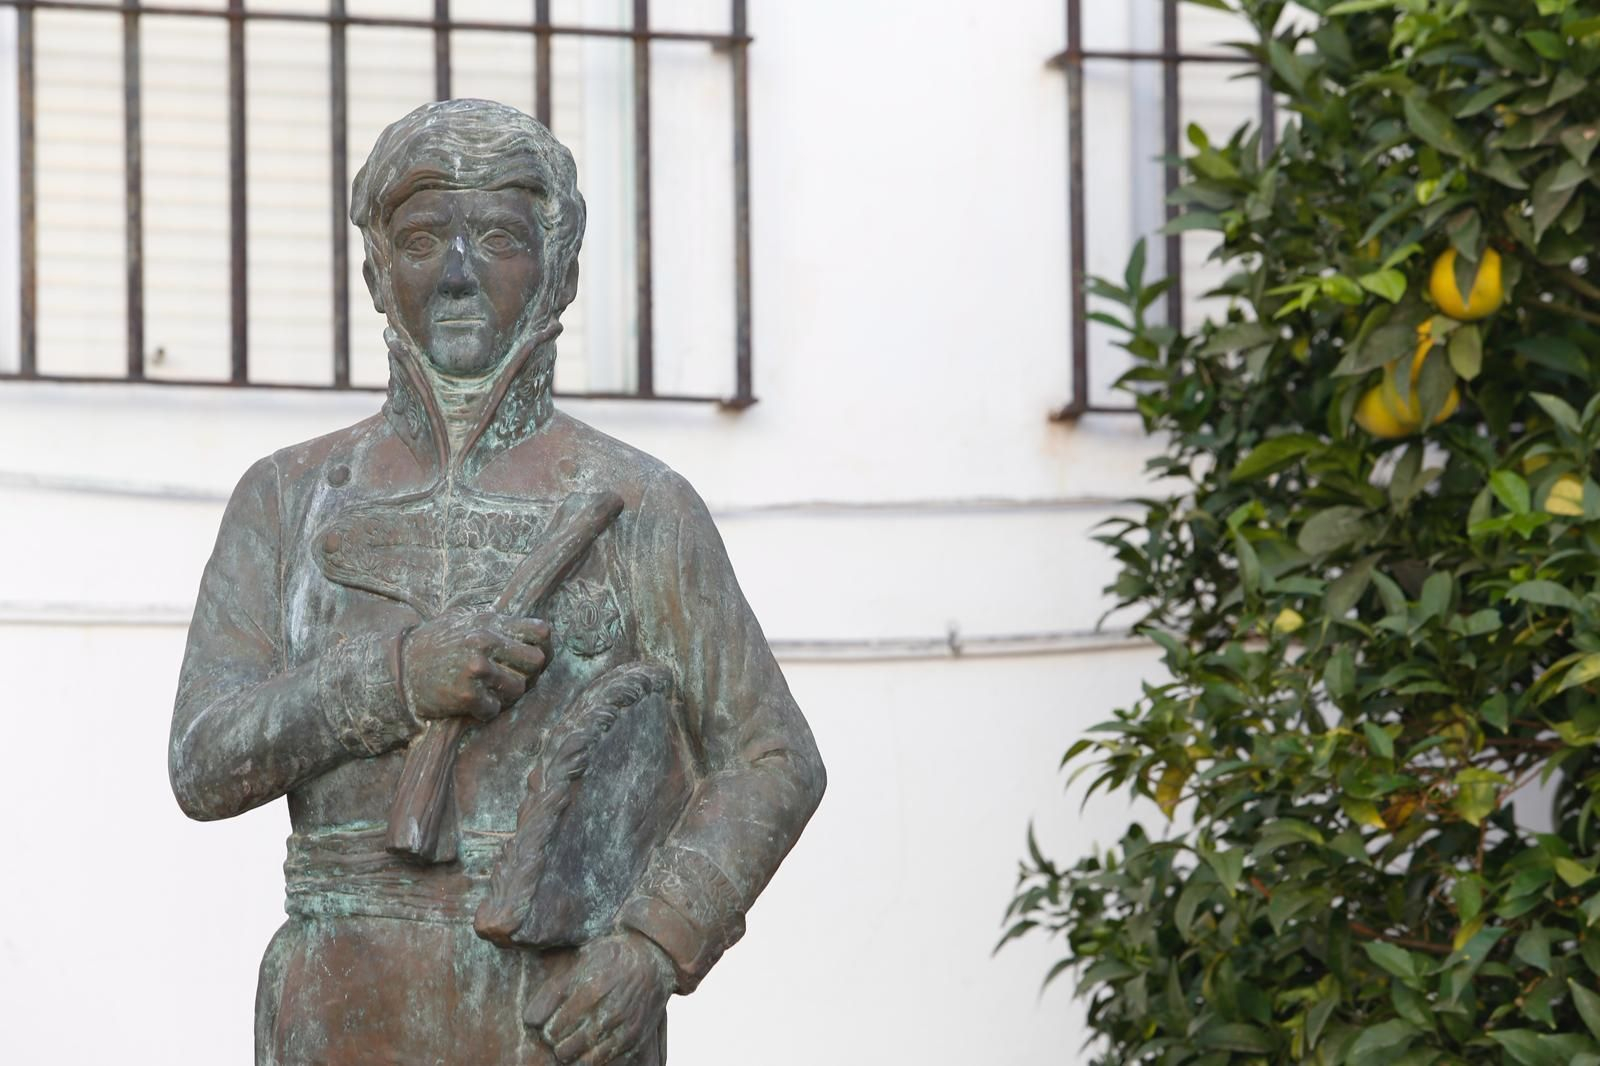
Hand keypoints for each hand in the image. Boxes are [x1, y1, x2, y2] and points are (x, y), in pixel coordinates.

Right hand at [400, 609, 549, 722]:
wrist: (398, 669)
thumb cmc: (436, 645)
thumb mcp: (466, 621)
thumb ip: (499, 624)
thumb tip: (539, 632)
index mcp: (490, 622)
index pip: (541, 632)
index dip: (543, 648)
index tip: (530, 659)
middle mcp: (486, 641)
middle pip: (536, 662)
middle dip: (526, 675)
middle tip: (508, 680)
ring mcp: (476, 667)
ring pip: (519, 689)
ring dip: (505, 696)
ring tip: (487, 692)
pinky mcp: (466, 694)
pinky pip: (495, 709)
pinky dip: (485, 711)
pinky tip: (471, 704)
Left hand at [525, 932, 675, 1064]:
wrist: (654, 958)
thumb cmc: (611, 957)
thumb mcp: (580, 961)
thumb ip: (553, 989)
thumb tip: (530, 1021)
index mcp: (591, 989)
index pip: (552, 1027)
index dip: (544, 1028)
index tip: (546, 1022)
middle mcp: (609, 1011)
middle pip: (563, 1048)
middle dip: (556, 1042)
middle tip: (558, 1033)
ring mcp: (623, 1028)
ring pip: (582, 1060)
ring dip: (571, 1052)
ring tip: (572, 1040)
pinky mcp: (634, 1039)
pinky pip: (603, 1062)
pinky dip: (591, 1059)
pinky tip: (589, 1045)